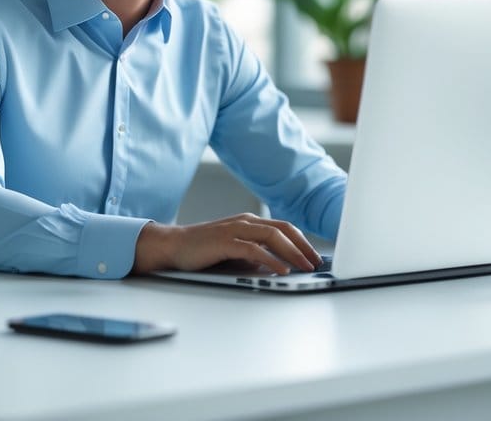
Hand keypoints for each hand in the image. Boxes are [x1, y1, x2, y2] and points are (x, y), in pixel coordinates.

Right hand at [131, 213, 320, 275]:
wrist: (174, 246)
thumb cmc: (204, 251)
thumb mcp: (236, 252)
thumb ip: (256, 256)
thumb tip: (281, 267)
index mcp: (250, 222)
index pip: (284, 228)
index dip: (303, 241)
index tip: (315, 256)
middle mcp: (246, 221)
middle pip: (283, 230)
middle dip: (303, 247)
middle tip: (317, 263)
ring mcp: (235, 229)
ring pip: (273, 236)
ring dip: (293, 253)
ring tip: (305, 267)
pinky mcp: (225, 241)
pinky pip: (255, 249)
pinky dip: (271, 260)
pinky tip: (281, 270)